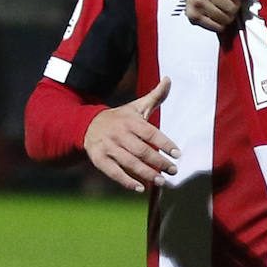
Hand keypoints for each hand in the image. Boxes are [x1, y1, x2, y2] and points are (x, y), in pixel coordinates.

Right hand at [83, 77, 178, 191]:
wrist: (88, 124)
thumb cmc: (120, 117)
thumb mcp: (136, 106)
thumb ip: (155, 96)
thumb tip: (169, 79)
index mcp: (131, 121)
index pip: (151, 133)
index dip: (165, 143)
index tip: (178, 154)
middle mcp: (119, 134)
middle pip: (142, 150)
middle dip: (159, 162)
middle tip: (174, 170)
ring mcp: (108, 147)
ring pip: (129, 162)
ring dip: (146, 173)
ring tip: (162, 181)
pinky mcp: (99, 159)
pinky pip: (113, 172)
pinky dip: (126, 181)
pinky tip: (140, 188)